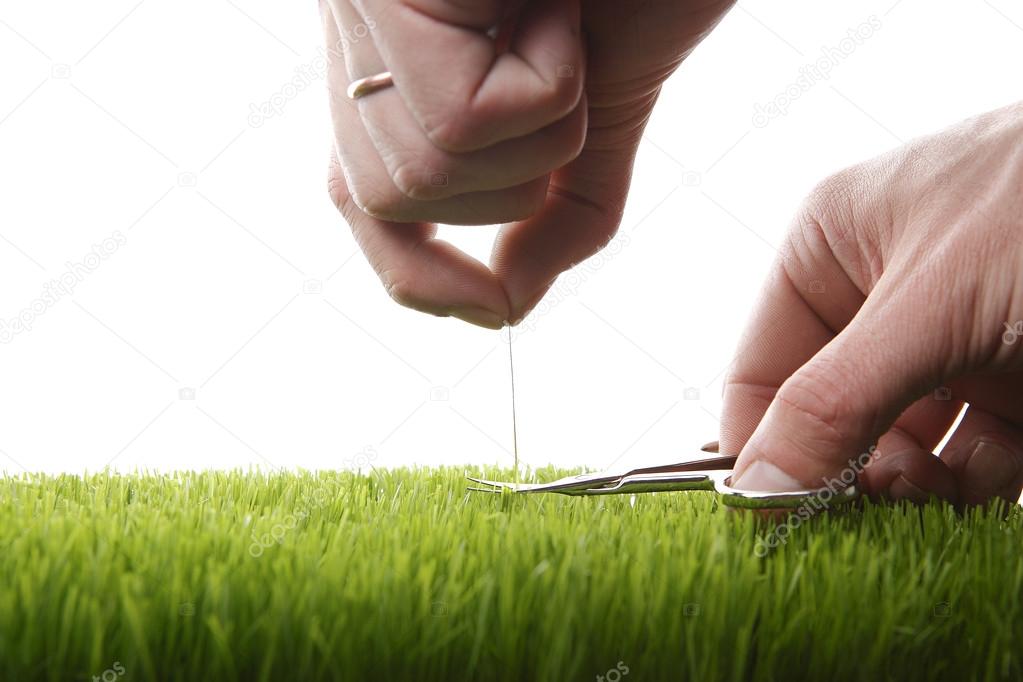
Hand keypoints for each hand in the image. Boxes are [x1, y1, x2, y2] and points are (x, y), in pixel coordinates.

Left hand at [321, 0, 734, 327]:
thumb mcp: (596, 114)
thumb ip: (559, 217)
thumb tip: (507, 305)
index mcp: (397, 71)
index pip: (360, 205)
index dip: (416, 278)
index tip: (492, 309)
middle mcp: (357, 38)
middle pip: (396, 201)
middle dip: (515, 174)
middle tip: (561, 71)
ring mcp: (361, 8)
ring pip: (428, 171)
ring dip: (542, 123)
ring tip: (560, 25)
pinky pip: (458, 119)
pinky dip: (543, 84)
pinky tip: (548, 8)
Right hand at [725, 101, 1022, 507]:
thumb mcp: (934, 303)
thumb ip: (834, 401)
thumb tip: (753, 491)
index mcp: (832, 249)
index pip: (760, 373)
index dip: (760, 451)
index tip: (774, 526)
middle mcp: (885, 299)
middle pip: (830, 419)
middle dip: (848, 475)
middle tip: (866, 521)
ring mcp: (954, 341)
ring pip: (901, 449)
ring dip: (914, 493)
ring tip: (933, 509)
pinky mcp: (1017, 380)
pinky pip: (972, 459)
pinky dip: (972, 493)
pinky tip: (978, 504)